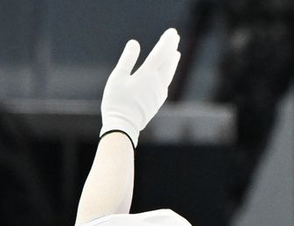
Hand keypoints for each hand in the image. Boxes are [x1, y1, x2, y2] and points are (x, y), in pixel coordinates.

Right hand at [99, 29, 180, 146]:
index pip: (160, 53)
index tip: (172, 32)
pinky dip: (168, 75)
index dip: (166, 41)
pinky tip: (167, 75)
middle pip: (167, 62)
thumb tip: (135, 42)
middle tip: (175, 38)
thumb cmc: (117, 101)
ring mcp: (158, 94)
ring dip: (173, 62)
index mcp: (147, 74)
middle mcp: (156, 83)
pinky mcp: (157, 103)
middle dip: (171, 49)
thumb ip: (127, 59)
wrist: (123, 127)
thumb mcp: (117, 77)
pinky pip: (166, 85)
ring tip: (176, 54)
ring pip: (169, 74)